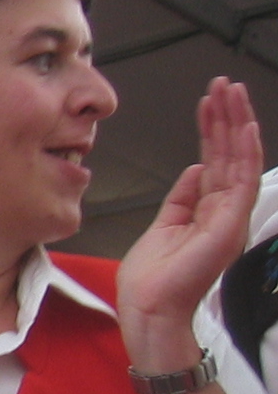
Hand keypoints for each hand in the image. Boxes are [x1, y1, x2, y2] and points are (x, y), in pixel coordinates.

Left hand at [118, 77, 263, 366]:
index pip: (215, 160)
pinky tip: (243, 126)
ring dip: (236, 123)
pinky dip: (245, 151)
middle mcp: (224, 211)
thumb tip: (196, 168)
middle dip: (227, 117)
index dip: (213, 129)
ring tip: (232, 93)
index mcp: (208, 211)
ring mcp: (230, 217)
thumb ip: (183, 196)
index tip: (209, 101)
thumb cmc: (152, 278)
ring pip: (239, 159)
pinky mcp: (229, 224)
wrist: (148, 308)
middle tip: (224, 85)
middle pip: (230, 154)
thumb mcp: (164, 225)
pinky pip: (242, 181)